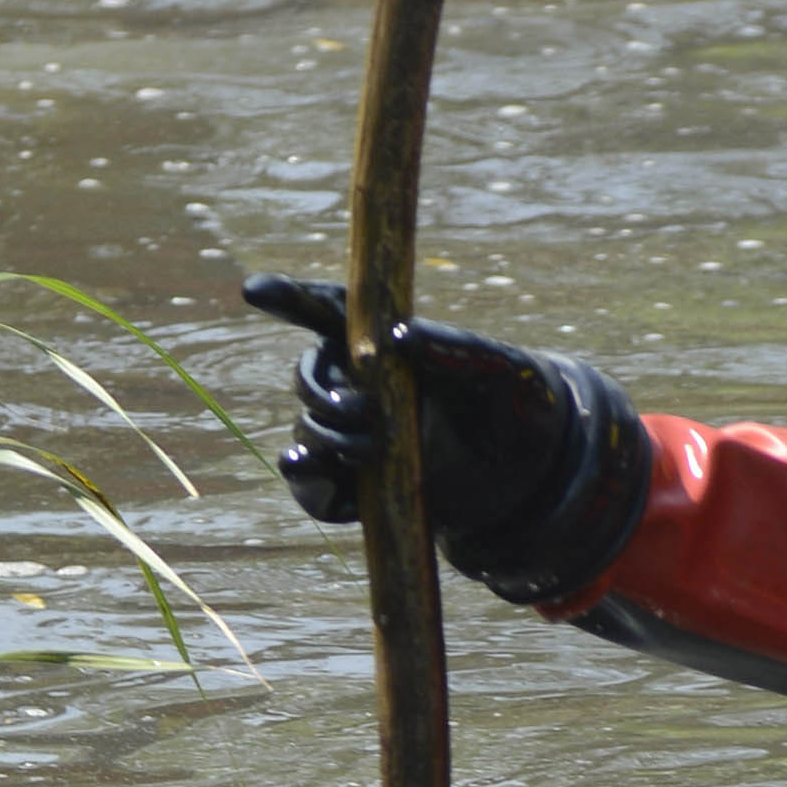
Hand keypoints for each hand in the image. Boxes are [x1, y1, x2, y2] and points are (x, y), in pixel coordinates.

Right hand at [239, 277, 647, 598]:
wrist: (532, 479)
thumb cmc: (521, 405)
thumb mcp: (501, 371)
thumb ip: (454, 348)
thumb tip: (398, 336)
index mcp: (388, 344)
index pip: (329, 311)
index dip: (289, 297)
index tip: (254, 290)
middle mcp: (363, 386)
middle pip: (307, 380)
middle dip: (322, 397)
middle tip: (367, 417)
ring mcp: (354, 436)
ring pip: (304, 434)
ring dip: (328, 444)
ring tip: (376, 454)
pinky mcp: (358, 485)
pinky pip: (312, 490)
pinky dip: (317, 492)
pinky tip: (345, 496)